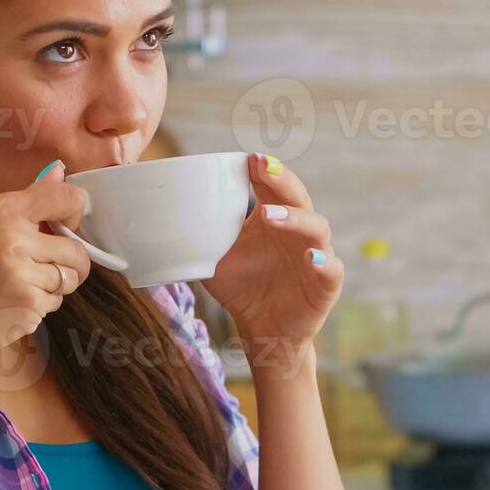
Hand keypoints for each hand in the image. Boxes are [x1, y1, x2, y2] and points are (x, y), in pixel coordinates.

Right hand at [0, 162, 92, 371]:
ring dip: (54, 286)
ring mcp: (22, 272)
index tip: (67, 225)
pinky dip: (41, 306)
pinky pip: (56, 301)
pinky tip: (11, 306)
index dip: (74, 213)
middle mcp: (13, 237)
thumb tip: (59, 171)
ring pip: (70, 277)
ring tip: (19, 288)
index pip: (64, 197)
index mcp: (1, 210)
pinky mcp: (28, 303)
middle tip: (41, 271)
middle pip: (76, 248)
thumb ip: (23, 202)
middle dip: (68, 263)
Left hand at [202, 153, 341, 364]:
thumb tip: (159, 215)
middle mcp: (298, 231)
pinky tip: (310, 258)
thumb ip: (198, 237)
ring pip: (316, 227)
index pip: (273, 185)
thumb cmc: (242, 289)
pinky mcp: (326, 284)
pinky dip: (322, 261)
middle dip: (282, 180)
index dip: (265, 169)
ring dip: (294, 218)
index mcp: (274, 218)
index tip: (249, 158)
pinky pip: (330, 269)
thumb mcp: (214, 261)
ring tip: (269, 215)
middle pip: (298, 196)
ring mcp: (316, 254)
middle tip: (263, 168)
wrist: (262, 331)